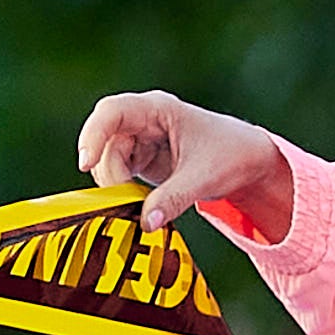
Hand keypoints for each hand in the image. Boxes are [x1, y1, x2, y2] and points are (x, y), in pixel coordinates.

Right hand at [77, 90, 293, 244]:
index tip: (85, 164)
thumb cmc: (231, 155)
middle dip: (109, 172)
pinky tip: (140, 201)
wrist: (249, 160)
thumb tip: (145, 224)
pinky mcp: (139, 158)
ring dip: (115, 184)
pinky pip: (116, 172)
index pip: (112, 112)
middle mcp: (143, 120)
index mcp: (158, 109)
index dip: (93, 135)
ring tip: (141, 201)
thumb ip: (173, 199)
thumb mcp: (204, 177)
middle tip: (123, 199)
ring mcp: (139, 139)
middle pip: (105, 141)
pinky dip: (122, 190)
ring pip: (106, 160)